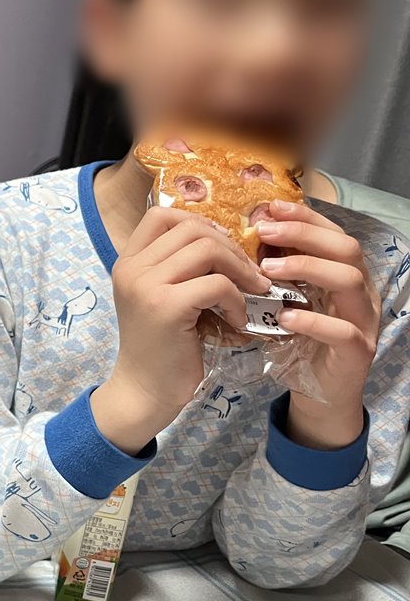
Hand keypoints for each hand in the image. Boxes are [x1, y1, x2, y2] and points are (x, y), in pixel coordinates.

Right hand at [91, 207, 271, 453]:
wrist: (145, 390)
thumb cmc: (160, 346)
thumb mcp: (160, 296)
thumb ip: (177, 267)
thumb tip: (225, 239)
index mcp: (128, 262)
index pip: (161, 215)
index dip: (199, 222)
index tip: (221, 249)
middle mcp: (132, 268)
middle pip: (192, 228)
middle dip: (231, 247)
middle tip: (249, 274)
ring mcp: (146, 286)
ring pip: (208, 249)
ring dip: (240, 270)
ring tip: (252, 292)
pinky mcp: (166, 307)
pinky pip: (217, 284)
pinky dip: (237, 300)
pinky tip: (238, 320)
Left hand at [257, 200, 377, 448]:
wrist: (316, 393)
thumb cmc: (296, 341)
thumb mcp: (282, 301)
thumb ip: (272, 274)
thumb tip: (239, 238)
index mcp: (341, 274)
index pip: (331, 233)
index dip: (303, 217)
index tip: (268, 207)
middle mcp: (358, 292)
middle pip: (346, 248)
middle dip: (304, 234)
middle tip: (263, 232)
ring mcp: (362, 321)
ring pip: (349, 280)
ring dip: (307, 268)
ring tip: (268, 270)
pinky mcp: (357, 353)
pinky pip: (343, 331)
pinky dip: (313, 321)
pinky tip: (284, 317)